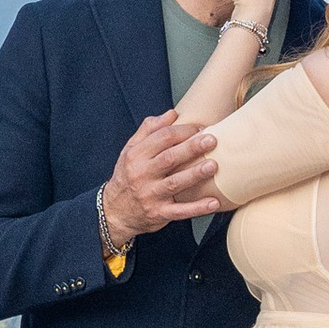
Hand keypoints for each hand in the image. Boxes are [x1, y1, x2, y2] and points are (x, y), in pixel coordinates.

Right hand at [102, 110, 220, 243]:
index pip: (161, 138)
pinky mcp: (158, 213)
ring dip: (195, 175)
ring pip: (175, 183)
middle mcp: (142, 174)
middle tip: (212, 140)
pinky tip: (214, 203)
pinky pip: (180, 211)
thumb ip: (149, 130)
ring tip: (213, 166)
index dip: (183, 131)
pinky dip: (197, 208)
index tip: (201, 128)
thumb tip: (172, 113)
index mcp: (136, 155)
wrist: (115, 210)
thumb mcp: (131, 150)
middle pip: (169, 158)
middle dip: (191, 148)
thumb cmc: (128, 175)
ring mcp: (150, 195)